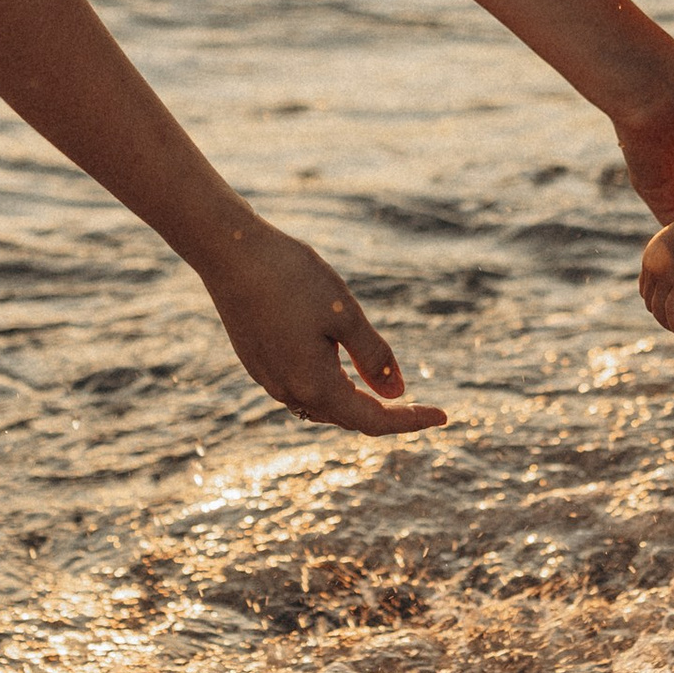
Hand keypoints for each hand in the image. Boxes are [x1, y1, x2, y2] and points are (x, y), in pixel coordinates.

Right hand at [206, 225, 447, 434]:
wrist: (228, 252)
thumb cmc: (291, 277)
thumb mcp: (345, 315)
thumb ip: (374, 357)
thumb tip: (398, 392)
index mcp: (314, 385)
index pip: (373, 420)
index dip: (411, 421)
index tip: (445, 416)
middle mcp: (287, 392)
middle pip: (347, 418)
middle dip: (385, 415)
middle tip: (421, 408)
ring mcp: (267, 378)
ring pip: (322, 406)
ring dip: (355, 404)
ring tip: (384, 393)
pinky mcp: (257, 361)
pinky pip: (301, 389)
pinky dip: (330, 388)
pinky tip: (341, 370)